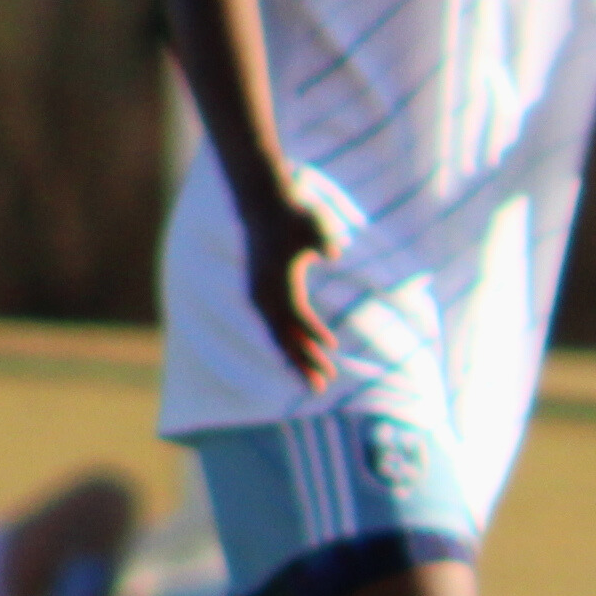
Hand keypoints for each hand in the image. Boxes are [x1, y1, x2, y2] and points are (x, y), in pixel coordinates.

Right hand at [241, 191, 343, 393]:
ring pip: (279, 339)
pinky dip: (289, 349)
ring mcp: (260, 298)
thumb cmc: (291, 217)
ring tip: (317, 385)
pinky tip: (302, 363)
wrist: (262, 209)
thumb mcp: (310, 223)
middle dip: (304, 362)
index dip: (313, 332)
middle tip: (323, 386)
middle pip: (285, 337)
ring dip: (297, 362)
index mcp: (279, 280)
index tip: (331, 348)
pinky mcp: (261, 298)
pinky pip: (275, 331)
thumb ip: (322, 238)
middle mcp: (265, 294)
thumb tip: (334, 252)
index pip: (297, 314)